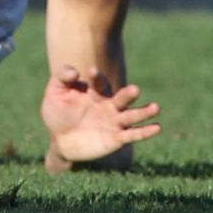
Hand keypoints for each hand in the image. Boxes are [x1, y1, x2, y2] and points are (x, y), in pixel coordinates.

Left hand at [40, 66, 160, 168]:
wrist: (59, 140)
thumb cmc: (57, 112)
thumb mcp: (55, 92)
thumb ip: (62, 77)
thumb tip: (76, 72)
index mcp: (95, 91)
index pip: (99, 82)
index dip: (96, 77)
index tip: (91, 73)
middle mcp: (108, 105)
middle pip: (122, 98)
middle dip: (128, 94)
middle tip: (135, 90)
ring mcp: (114, 122)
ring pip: (132, 116)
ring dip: (144, 112)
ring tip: (156, 107)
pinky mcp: (116, 139)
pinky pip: (132, 134)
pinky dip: (145, 132)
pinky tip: (157, 127)